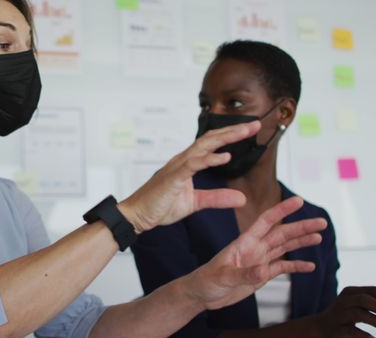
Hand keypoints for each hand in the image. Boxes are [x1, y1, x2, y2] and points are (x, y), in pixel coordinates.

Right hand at [118, 121, 260, 232]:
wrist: (137, 216)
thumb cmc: (160, 206)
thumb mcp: (195, 203)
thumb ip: (217, 198)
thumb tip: (241, 198)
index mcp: (187, 164)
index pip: (212, 144)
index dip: (231, 135)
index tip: (251, 130)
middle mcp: (182, 160)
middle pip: (211, 139)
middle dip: (233, 130)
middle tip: (255, 124)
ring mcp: (177, 167)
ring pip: (204, 146)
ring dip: (225, 138)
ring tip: (244, 132)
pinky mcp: (173, 178)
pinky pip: (193, 165)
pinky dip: (209, 160)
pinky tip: (224, 157)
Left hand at [183, 196, 326, 309]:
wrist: (201, 294)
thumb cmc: (205, 281)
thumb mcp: (222, 276)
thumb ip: (243, 274)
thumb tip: (264, 271)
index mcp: (244, 243)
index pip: (265, 222)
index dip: (281, 210)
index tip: (298, 200)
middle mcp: (254, 249)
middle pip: (281, 234)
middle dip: (301, 227)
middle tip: (321, 222)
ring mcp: (259, 261)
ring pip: (284, 247)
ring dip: (301, 242)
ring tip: (319, 237)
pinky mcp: (261, 275)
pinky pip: (282, 267)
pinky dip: (296, 266)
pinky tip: (309, 266)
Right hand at [313, 286, 375, 337]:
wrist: (319, 328)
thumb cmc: (345, 316)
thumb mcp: (357, 304)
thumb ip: (372, 301)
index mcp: (351, 292)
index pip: (374, 291)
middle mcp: (343, 301)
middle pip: (364, 299)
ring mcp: (338, 315)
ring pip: (357, 314)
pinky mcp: (337, 330)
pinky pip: (353, 331)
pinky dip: (367, 336)